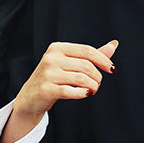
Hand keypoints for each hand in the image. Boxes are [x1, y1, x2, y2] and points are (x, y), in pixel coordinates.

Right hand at [1, 40, 117, 142]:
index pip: (87, 51)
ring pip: (81, 79)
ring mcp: (47, 74)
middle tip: (97, 84)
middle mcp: (51, 58)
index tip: (112, 69)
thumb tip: (113, 45)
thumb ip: (91, 56)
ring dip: (92, 86)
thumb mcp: (70, 63)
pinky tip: (85, 94)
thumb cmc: (53, 78)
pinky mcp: (46, 89)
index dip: (103, 60)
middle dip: (97, 77)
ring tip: (92, 90)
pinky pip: (70, 91)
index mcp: (57, 48)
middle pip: (86, 65)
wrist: (30, 98)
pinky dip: (82, 93)